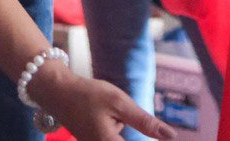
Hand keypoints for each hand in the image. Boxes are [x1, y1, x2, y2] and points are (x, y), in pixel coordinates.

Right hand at [39, 73, 174, 140]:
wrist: (57, 92)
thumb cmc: (88, 95)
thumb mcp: (120, 103)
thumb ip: (145, 122)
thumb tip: (171, 137)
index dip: (151, 139)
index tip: (159, 132)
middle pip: (126, 140)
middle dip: (134, 127)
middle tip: (132, 117)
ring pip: (119, 138)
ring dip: (124, 127)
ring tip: (107, 108)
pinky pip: (112, 137)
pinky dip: (116, 126)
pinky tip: (105, 114)